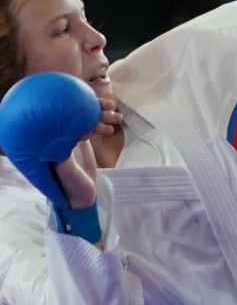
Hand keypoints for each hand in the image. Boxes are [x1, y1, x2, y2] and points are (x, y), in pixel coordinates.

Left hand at [53, 85, 118, 210]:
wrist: (80, 198)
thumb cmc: (71, 188)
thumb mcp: (68, 174)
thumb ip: (65, 160)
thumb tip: (64, 142)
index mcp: (52, 143)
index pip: (64, 120)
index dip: (79, 112)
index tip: (91, 110)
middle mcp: (59, 137)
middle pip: (75, 114)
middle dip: (92, 107)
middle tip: (109, 106)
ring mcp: (71, 138)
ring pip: (86, 118)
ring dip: (101, 115)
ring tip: (116, 115)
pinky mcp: (81, 142)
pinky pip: (91, 126)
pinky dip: (102, 124)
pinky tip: (112, 126)